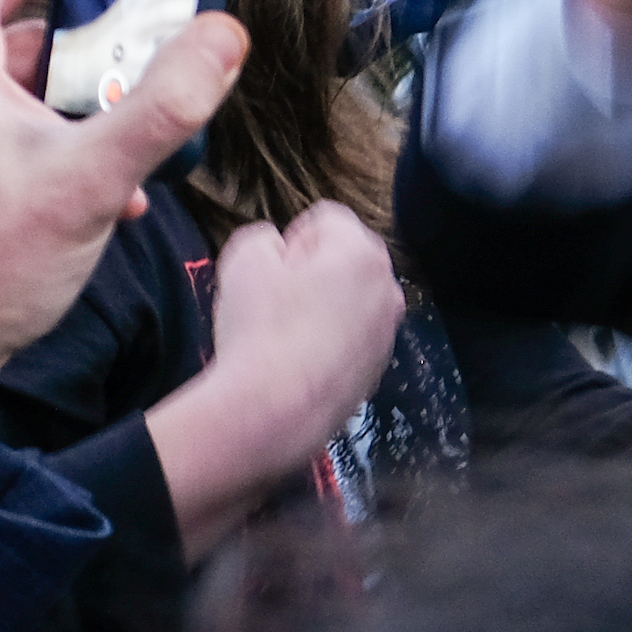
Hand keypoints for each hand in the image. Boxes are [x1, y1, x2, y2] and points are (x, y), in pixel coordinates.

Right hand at [145, 203, 404, 554]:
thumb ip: (264, 237)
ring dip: (321, 307)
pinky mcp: (378, 369)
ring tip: (283, 333)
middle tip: (276, 298)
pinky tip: (296, 361)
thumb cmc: (260, 329)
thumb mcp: (244, 260)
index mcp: (362, 252)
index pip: (326, 219)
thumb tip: (277, 248)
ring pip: (349, 301)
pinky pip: (350, 340)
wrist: (275, 411)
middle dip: (311, 270)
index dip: (290, 239)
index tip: (272, 269)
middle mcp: (387, 288)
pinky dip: (328, 343)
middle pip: (344, 259)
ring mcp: (387, 332)